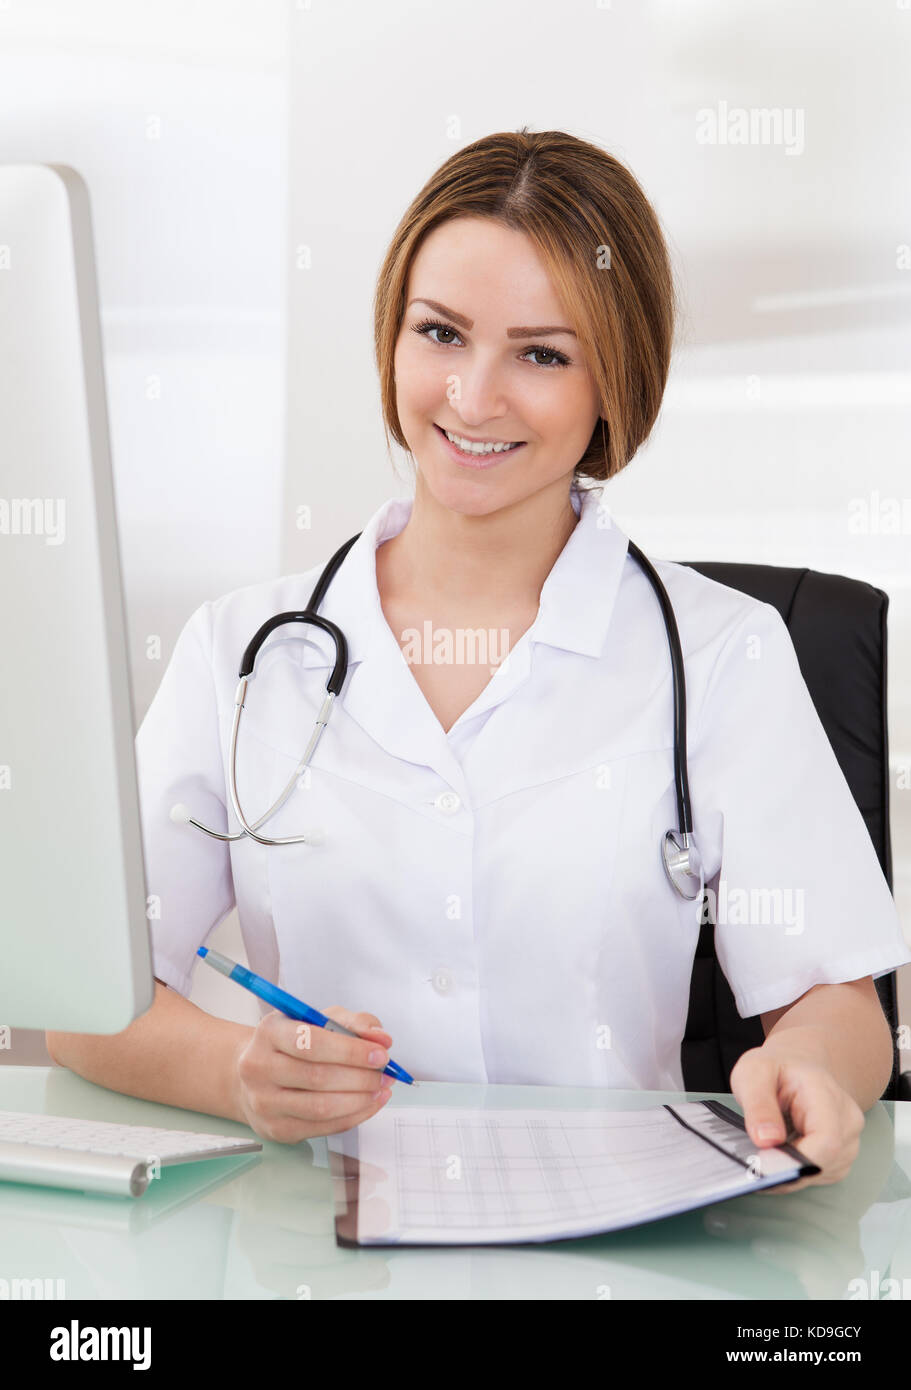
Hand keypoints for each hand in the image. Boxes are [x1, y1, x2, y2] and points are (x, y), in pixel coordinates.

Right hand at [232, 1005, 394, 1142]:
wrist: (258, 1076)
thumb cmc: (295, 1044)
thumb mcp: (321, 1020)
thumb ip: (355, 1023)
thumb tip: (381, 1039)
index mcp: (269, 1032)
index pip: (311, 1043)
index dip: (350, 1051)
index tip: (379, 1054)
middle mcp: (259, 1067)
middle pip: (317, 1077)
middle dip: (360, 1077)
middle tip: (384, 1074)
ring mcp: (264, 1102)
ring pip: (321, 1107)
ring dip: (360, 1100)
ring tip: (380, 1089)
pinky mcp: (276, 1129)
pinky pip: (322, 1128)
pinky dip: (353, 1117)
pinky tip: (368, 1104)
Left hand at [729, 1045, 865, 1194]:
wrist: (795, 1065)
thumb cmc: (776, 1068)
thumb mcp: (754, 1073)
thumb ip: (759, 1105)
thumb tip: (766, 1141)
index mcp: (827, 1094)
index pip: (826, 1140)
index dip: (795, 1160)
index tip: (762, 1163)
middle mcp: (847, 1120)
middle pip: (823, 1162)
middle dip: (785, 1168)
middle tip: (753, 1160)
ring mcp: (848, 1140)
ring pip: (820, 1174)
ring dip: (788, 1171)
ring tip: (766, 1150)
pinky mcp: (841, 1156)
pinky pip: (819, 1175)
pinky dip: (795, 1172)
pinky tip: (779, 1154)